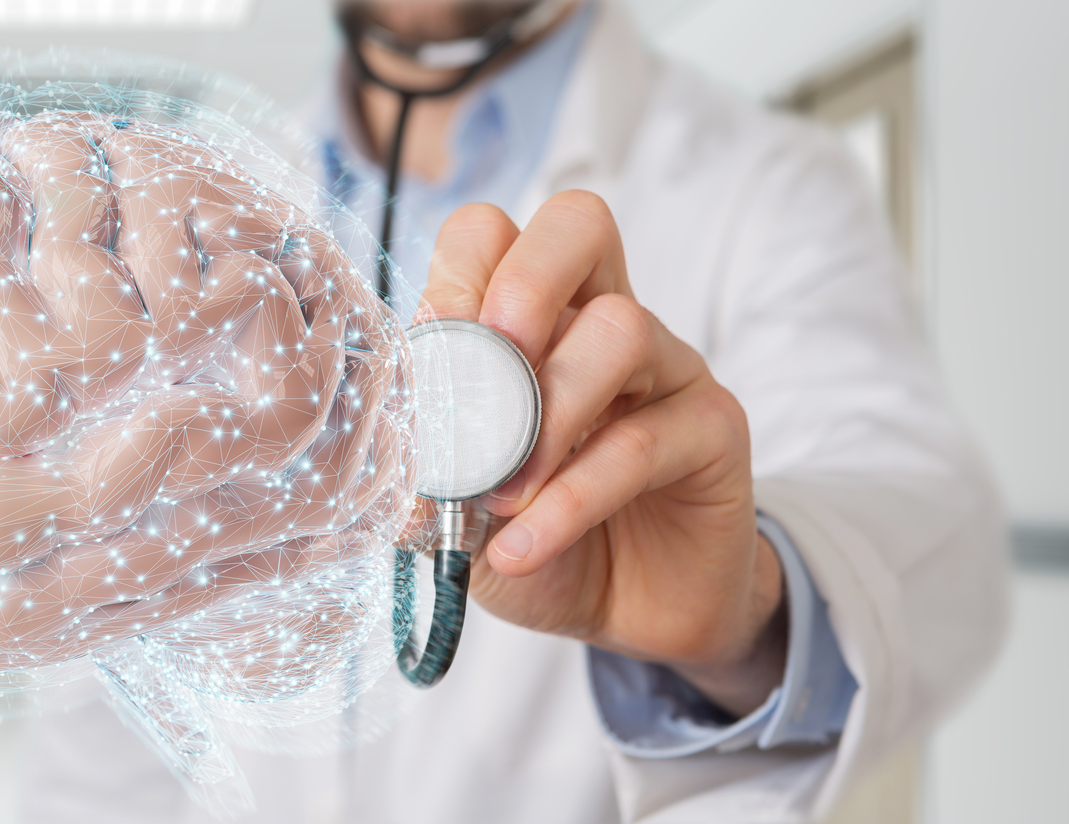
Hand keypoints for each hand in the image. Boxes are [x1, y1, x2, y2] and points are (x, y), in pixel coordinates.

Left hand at [418, 191, 786, 714]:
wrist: (628, 612)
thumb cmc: (538, 535)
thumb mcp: (458, 506)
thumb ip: (425, 469)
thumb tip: (390, 453)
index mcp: (531, 317)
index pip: (492, 234)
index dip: (456, 276)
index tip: (431, 359)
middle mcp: (601, 320)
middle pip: (578, 223)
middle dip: (522, 283)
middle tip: (485, 367)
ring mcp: (667, 366)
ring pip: (620, 330)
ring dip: (545, 417)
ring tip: (498, 495)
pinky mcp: (714, 428)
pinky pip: (643, 443)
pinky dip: (569, 501)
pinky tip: (521, 548)